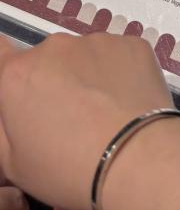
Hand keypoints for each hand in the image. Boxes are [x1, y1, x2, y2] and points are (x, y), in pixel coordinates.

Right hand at [0, 34, 170, 209]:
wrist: (136, 160)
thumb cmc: (66, 168)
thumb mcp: (12, 164)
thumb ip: (4, 128)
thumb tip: (16, 108)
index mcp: (18, 74)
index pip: (0, 52)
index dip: (11, 73)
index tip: (26, 90)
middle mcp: (54, 47)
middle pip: (48, 61)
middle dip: (54, 82)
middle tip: (70, 118)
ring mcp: (97, 41)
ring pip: (85, 57)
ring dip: (88, 77)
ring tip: (105, 115)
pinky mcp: (133, 44)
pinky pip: (118, 57)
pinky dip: (120, 75)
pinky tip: (127, 105)